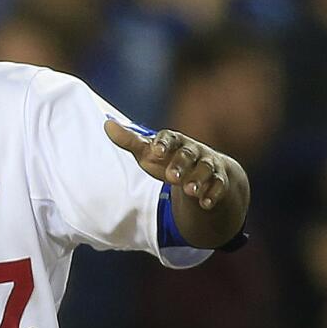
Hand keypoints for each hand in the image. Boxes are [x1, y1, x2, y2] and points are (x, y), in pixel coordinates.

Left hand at [104, 119, 248, 248]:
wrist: (203, 172)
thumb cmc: (170, 159)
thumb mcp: (149, 152)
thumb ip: (130, 141)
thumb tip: (107, 124)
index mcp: (175, 141)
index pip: (170, 138)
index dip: (163, 144)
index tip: (155, 151)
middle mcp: (194, 150)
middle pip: (188, 155)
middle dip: (180, 165)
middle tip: (171, 178)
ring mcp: (208, 165)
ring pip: (206, 170)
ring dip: (198, 180)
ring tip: (190, 190)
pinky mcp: (219, 181)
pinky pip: (219, 186)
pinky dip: (213, 194)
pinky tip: (205, 203)